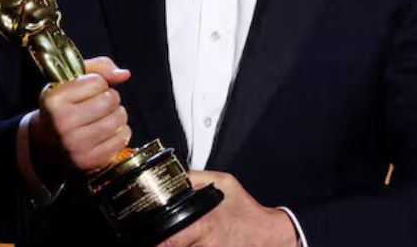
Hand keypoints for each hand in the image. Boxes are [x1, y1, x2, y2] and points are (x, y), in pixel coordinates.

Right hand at [28, 56, 131, 181]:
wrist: (44, 144)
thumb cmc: (61, 108)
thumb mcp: (69, 81)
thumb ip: (99, 68)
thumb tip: (124, 74)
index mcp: (54, 100)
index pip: (97, 82)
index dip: (97, 84)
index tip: (87, 91)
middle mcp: (62, 123)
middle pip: (111, 100)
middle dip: (110, 98)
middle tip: (99, 104)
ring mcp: (75, 145)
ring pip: (119, 119)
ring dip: (117, 115)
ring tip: (104, 117)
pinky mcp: (89, 161)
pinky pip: (122, 139)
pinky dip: (120, 133)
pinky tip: (107, 132)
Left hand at [159, 171, 297, 246]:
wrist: (268, 234)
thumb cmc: (246, 210)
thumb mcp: (225, 183)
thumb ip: (197, 178)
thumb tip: (174, 176)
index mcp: (205, 224)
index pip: (171, 240)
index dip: (157, 242)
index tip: (149, 238)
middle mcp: (208, 244)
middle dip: (164, 245)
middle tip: (159, 240)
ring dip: (180, 246)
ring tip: (182, 240)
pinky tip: (194, 243)